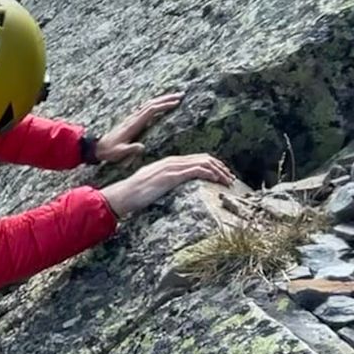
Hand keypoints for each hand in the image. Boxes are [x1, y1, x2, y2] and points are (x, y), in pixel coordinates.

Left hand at [94, 93, 181, 162]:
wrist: (99, 148)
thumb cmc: (110, 151)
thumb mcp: (120, 152)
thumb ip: (130, 149)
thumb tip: (142, 147)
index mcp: (133, 124)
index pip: (151, 111)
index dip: (163, 106)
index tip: (176, 103)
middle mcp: (133, 118)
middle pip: (151, 103)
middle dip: (166, 98)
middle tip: (181, 95)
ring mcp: (131, 118)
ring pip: (148, 104)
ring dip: (162, 99)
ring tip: (175, 97)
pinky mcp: (131, 120)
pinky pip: (144, 108)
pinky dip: (154, 103)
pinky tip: (160, 103)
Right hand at [101, 154, 235, 216]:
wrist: (123, 195)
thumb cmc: (134, 193)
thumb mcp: (152, 185)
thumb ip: (163, 182)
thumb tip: (170, 187)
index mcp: (168, 163)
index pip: (196, 159)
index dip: (212, 165)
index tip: (222, 174)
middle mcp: (172, 161)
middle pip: (203, 158)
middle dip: (220, 167)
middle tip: (231, 178)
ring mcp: (172, 167)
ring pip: (203, 163)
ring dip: (219, 171)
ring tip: (228, 180)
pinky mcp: (171, 176)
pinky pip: (196, 170)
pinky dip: (210, 173)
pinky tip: (217, 179)